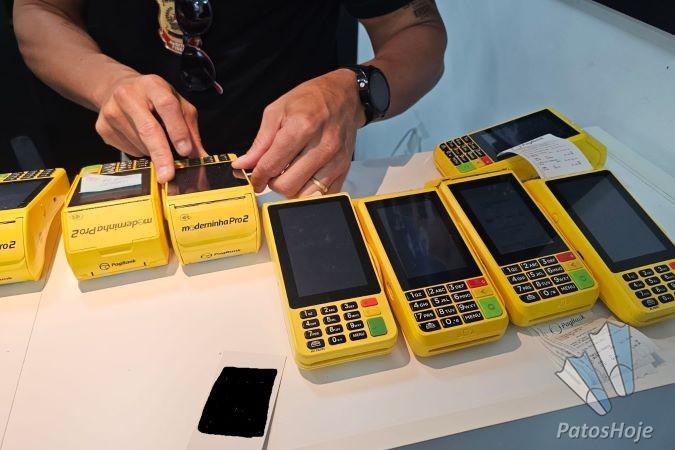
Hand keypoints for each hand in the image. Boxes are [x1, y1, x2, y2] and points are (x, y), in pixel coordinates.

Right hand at [95, 74, 206, 182]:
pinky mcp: (102, 127)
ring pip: (139, 144)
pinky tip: (139, 139)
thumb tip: (201, 157)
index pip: (167, 106)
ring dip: (154, 153)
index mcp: (152, 85)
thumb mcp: (177, 105)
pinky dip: (140, 152)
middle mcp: (129, 95)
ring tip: (156, 141)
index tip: (185, 151)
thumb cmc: (154, 99)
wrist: (116, 88)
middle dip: (161, 155)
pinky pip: (127, 150)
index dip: (177, 130)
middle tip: (168, 175)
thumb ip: (190, 130)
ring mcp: (112, 111)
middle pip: (148, 129)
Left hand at [231, 69, 364, 196]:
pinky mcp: (345, 169)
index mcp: (302, 127)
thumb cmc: (310, 99)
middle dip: (273, 183)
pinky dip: (309, 192)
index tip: (255, 179)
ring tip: (289, 174)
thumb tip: (242, 165)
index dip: (257, 177)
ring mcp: (336, 160)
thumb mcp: (277, 111)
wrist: (343, 96)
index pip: (272, 165)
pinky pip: (323, 195)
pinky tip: (304, 177)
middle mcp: (322, 146)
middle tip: (273, 173)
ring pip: (304, 195)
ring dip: (291, 189)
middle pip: (287, 185)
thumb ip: (260, 142)